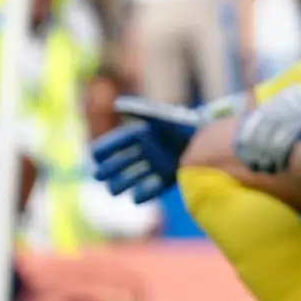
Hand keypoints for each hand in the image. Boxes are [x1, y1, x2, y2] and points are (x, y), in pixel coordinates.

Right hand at [91, 96, 233, 201]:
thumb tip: (117, 104)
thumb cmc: (181, 125)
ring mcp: (155, 164)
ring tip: (114, 189)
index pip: (116, 143)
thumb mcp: (160, 117)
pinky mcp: (168, 176)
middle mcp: (146, 150)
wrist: (206, 140)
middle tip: (100, 175)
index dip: (105, 149)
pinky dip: (143, 194)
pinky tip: (136, 197)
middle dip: (109, 169)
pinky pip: (151, 189)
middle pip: (120, 163)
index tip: (95, 155)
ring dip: (121, 184)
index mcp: (141, 134)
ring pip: (131, 178)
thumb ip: (140, 110)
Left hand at [236, 46, 300, 173]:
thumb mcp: (281, 99)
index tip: (243, 156)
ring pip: (267, 147)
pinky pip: (283, 147)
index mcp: (265, 108)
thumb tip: (258, 123)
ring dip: (266, 161)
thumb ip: (269, 111)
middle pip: (255, 142)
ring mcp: (283, 121)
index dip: (243, 147)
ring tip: (268, 169)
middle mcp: (270, 115)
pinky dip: (280, 158)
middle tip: (255, 167)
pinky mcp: (296, 127)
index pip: (245, 131)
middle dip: (253, 157)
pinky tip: (281, 165)